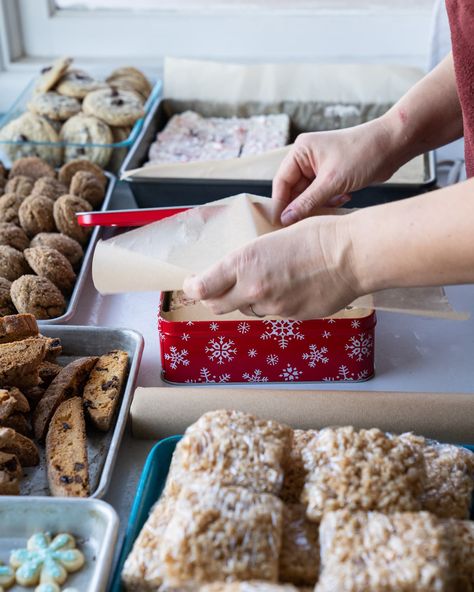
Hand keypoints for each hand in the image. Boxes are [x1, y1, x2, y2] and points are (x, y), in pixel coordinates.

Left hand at [183, 214, 359, 319]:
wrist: (352, 254)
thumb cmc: (317, 235)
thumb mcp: (271, 238)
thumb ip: (249, 260)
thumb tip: (237, 271)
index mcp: (244, 262)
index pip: (201, 287)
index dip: (193, 286)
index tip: (193, 282)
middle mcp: (253, 289)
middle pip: (216, 306)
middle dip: (213, 297)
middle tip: (217, 288)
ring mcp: (274, 307)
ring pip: (248, 310)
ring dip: (249, 300)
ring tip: (267, 282)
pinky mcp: (293, 317)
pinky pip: (275, 314)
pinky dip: (276, 304)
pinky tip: (291, 288)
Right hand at [273, 117, 399, 225]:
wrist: (394, 144)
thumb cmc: (363, 154)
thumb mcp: (332, 182)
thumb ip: (307, 202)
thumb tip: (286, 218)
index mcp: (300, 152)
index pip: (281, 182)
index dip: (281, 204)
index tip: (281, 224)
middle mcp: (307, 158)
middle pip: (294, 190)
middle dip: (302, 206)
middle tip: (306, 224)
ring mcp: (320, 166)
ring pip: (309, 194)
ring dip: (319, 204)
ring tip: (332, 205)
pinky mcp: (333, 174)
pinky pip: (322, 194)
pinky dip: (330, 200)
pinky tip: (343, 198)